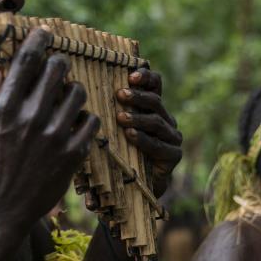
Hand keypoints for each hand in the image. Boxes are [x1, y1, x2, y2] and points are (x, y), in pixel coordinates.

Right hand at [0, 28, 99, 227]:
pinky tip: (77, 122)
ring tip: (68, 97)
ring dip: (74, 90)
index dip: (38, 41)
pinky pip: (91, 122)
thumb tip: (0, 68)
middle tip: (58, 68)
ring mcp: (54, 137)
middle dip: (59, 63)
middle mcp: (31, 118)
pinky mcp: (72, 155)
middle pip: (57, 70)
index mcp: (5, 108)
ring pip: (78, 93)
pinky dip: (86, 118)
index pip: (26, 61)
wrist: (1, 207)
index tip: (45, 32)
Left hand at [115, 68, 181, 196]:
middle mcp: (166, 119)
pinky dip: (143, 139)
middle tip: (120, 94)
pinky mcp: (174, 155)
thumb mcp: (114, 127)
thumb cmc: (121, 150)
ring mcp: (172, 137)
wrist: (137, 185)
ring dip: (138, 118)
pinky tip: (130, 135)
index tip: (130, 75)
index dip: (146, 77)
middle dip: (137, 96)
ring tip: (121, 117)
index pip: (156, 84)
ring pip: (157, 122)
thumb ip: (111, 109)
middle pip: (155, 101)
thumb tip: (87, 88)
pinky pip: (159, 145)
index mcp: (154, 107)